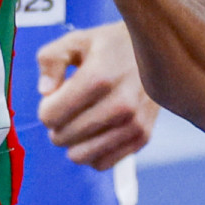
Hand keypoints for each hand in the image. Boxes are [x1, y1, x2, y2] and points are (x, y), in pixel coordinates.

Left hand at [36, 22, 157, 170]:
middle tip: (69, 108)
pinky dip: (93, 153)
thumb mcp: (76, 41)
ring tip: (81, 122)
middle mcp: (119, 104)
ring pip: (81, 156)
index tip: (56, 97)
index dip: (46, 108)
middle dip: (57, 125)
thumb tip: (45, 91)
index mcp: (98, 77)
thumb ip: (51, 60)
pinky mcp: (143, 136)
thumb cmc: (110, 46)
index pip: (50, 116)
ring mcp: (133, 123)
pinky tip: (96, 133)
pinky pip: (102, 163)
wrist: (158, 51)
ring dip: (73, 142)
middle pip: (62, 137)